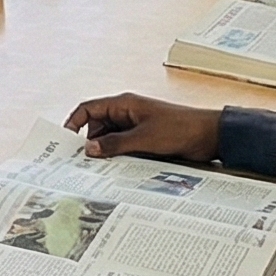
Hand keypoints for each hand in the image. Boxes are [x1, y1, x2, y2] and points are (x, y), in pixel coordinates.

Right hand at [65, 94, 220, 161]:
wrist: (210, 136)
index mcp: (123, 104)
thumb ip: (114, 144)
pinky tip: (115, 170)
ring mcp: (136, 127)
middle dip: (88, 142)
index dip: (74, 123)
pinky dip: (118, 157)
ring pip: (110, 139)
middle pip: (96, 126)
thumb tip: (87, 148)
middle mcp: (127, 114)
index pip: (88, 109)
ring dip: (104, 151)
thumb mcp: (143, 139)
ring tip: (98, 169)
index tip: (65, 142)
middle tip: (80, 163)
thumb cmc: (180, 129)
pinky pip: (123, 147)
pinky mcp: (145, 140)